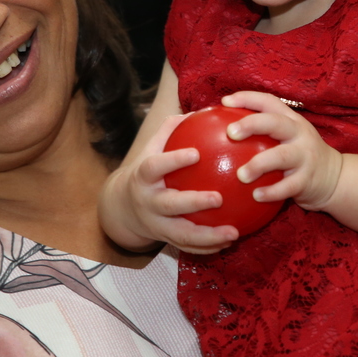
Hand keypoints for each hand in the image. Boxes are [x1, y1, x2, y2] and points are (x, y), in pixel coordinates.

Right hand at [105, 113, 240, 254]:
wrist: (123, 207)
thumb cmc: (148, 170)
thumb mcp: (152, 148)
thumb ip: (173, 129)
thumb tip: (202, 109)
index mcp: (143, 176)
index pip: (155, 167)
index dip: (172, 161)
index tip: (195, 154)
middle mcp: (148, 202)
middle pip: (169, 205)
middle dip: (193, 202)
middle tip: (219, 198)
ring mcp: (156, 224)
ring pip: (181, 235)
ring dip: (208, 236)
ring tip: (234, 233)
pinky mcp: (165, 240)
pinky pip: (188, 247)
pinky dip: (208, 247)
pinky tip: (231, 241)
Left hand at [221, 92, 342, 210]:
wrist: (334, 178)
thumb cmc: (297, 156)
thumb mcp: (285, 138)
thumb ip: (260, 134)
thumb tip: (217, 132)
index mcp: (290, 120)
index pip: (269, 102)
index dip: (248, 98)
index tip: (225, 102)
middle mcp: (299, 133)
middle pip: (275, 122)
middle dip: (252, 124)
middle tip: (230, 133)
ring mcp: (305, 156)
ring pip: (282, 156)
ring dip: (259, 164)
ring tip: (240, 175)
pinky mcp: (308, 179)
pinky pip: (288, 186)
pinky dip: (272, 192)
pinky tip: (255, 196)